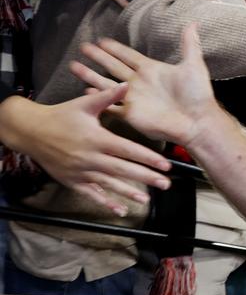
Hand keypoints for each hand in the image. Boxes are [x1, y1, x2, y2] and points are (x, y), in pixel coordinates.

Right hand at [0, 92, 170, 214]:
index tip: (165, 164)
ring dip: (128, 192)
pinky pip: (91, 194)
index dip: (148, 158)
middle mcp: (90, 157)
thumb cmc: (60, 116)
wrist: (31, 131)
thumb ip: (107, 97)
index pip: (127, 150)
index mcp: (97, 138)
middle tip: (165, 184)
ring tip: (146, 199)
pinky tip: (119, 210)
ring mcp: (81, 171)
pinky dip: (105, 202)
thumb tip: (127, 85)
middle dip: (146, 177)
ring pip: (109, 184)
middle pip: (123, 169)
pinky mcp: (72, 180)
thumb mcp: (84, 104)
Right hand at [70, 23, 218, 148]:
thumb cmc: (198, 95)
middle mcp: (139, 83)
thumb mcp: (193, 65)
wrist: (197, 121)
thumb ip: (190, 44)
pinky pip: (110, 105)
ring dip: (90, 75)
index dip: (115, 48)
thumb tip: (193, 22)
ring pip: (106, 84)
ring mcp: (133, 99)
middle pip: (113, 66)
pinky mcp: (130, 115)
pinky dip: (98, 99)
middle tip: (83, 47)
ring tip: (74, 66)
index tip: (101, 40)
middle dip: (98, 57)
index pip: (128, 56)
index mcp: (151, 70)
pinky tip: (85, 91)